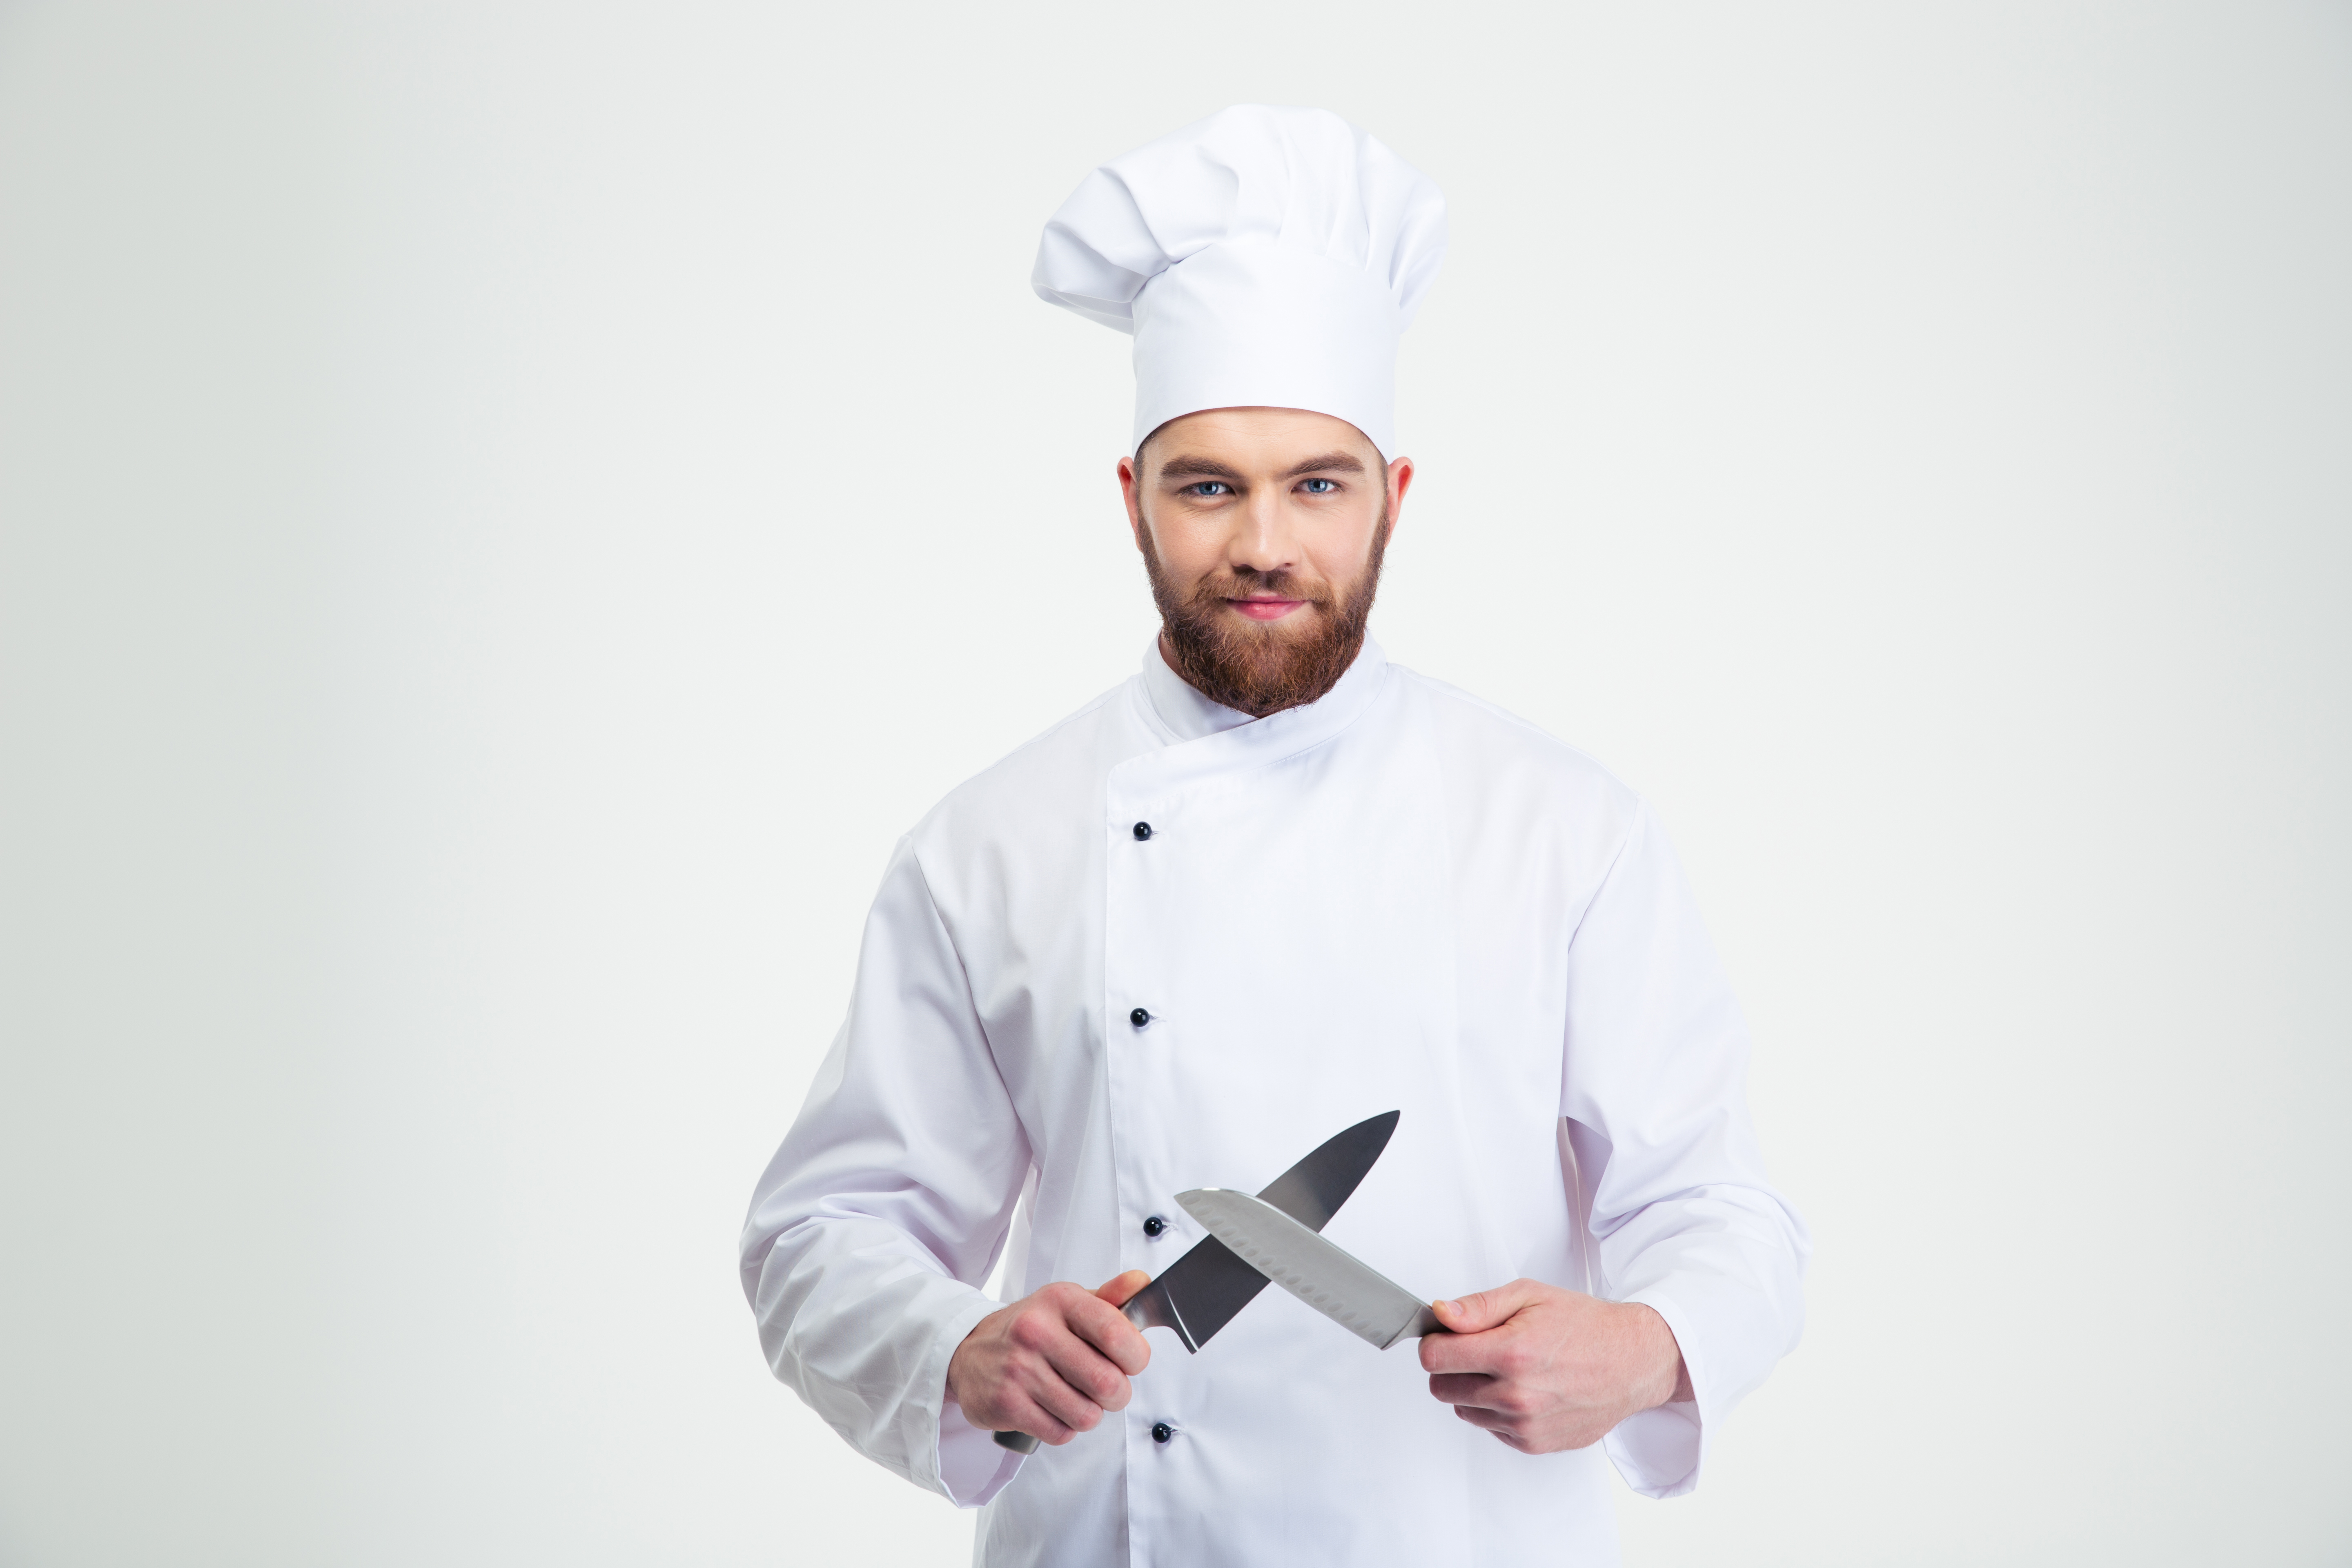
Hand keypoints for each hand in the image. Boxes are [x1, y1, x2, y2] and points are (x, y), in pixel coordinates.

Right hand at [946, 1270, 1152, 1445]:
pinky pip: (1060, 1433)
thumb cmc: (1030, 1330)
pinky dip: (1064, 1427)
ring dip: (1089, 1413)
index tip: (1130, 1361)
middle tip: (1105, 1387)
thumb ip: (1110, 1298)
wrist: (968, 1351)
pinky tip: (1052, 1408)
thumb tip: (1142, 1282)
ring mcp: (1019, 1369)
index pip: (1117, 1333)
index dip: (1136, 1356)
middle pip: (1108, 1383)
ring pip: (1087, 1415)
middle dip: (1117, 1394)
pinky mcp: (1006, 1403)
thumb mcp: (1067, 1304)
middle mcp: (1036, 1331)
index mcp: (1060, 1300)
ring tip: (1075, 1397)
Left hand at [1420, 1280, 1691, 1452]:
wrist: (1632, 1362)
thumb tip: (1440, 1315)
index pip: (1434, 1358)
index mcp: (1511, 1353)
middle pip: (1441, 1388)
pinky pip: (1489, 1427)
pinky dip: (1495, 1410)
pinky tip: (1522, 1388)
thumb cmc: (1585, 1326)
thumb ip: (1479, 1307)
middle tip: (1476, 1350)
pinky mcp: (1533, 1443)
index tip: (1445, 1336)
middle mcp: (1516, 1394)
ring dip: (1472, 1389)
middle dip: (1449, 1366)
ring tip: (1505, 1368)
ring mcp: (1524, 1424)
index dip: (1434, 1342)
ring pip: (1462, 1410)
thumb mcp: (1530, 1296)